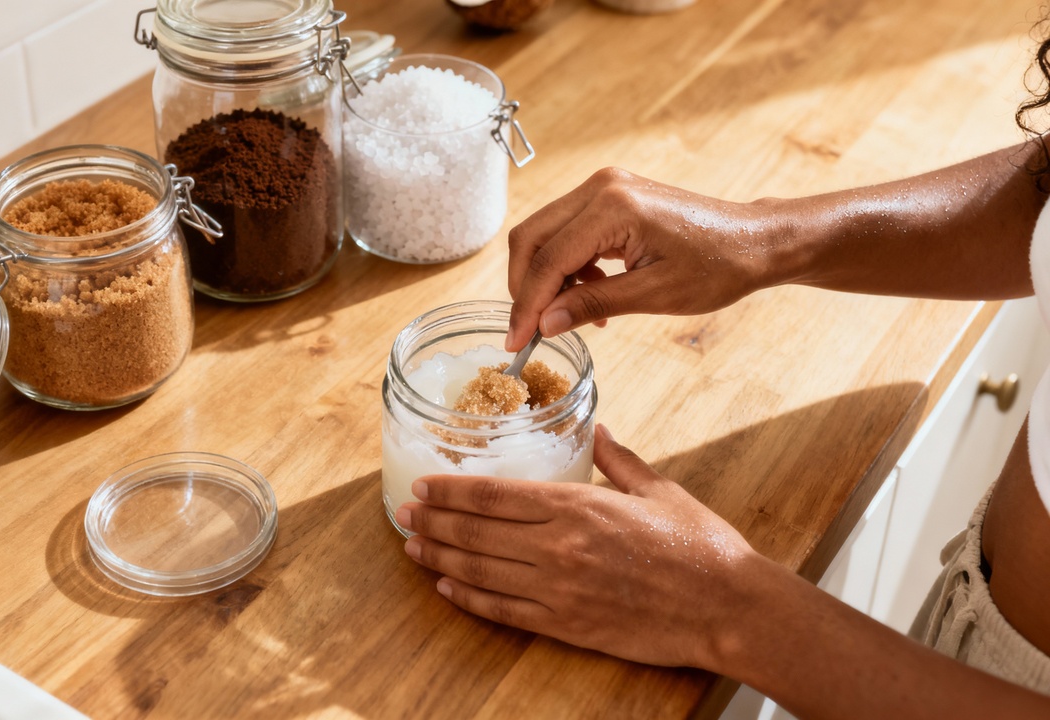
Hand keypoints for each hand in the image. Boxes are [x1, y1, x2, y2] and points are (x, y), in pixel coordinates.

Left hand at [397, 424, 761, 669]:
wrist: (729, 607)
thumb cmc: (702, 546)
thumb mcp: (659, 489)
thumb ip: (619, 460)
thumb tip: (598, 428)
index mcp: (579, 503)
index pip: (496, 494)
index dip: (453, 490)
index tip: (425, 484)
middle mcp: (559, 544)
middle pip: (477, 531)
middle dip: (434, 520)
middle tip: (403, 513)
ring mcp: (559, 588)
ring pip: (481, 570)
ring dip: (441, 557)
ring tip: (412, 547)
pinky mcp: (567, 624)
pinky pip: (504, 610)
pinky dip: (470, 599)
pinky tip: (446, 588)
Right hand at [505, 168, 775, 350]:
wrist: (755, 240)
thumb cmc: (718, 266)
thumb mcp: (654, 295)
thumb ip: (592, 305)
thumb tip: (544, 325)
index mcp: (613, 207)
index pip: (548, 260)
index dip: (526, 305)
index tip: (516, 342)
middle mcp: (601, 187)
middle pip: (532, 237)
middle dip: (524, 288)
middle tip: (528, 332)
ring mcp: (604, 188)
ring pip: (544, 235)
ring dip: (545, 279)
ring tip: (571, 317)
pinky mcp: (610, 197)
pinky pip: (567, 232)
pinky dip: (566, 268)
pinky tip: (589, 296)